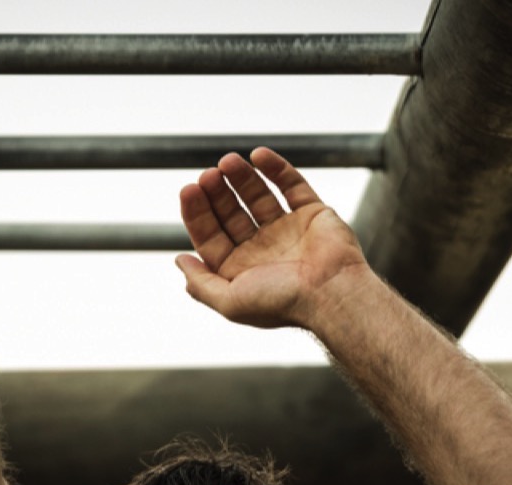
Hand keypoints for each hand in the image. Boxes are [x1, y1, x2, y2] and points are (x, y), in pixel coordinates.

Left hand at [175, 148, 370, 330]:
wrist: (332, 294)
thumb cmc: (282, 302)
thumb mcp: (229, 302)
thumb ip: (201, 284)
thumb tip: (179, 261)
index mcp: (242, 270)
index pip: (211, 235)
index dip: (196, 212)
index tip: (188, 189)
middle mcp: (263, 249)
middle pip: (231, 213)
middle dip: (217, 193)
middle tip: (208, 174)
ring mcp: (289, 230)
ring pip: (259, 195)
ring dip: (241, 177)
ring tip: (227, 161)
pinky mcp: (313, 214)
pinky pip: (292, 185)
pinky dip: (276, 168)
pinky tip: (258, 155)